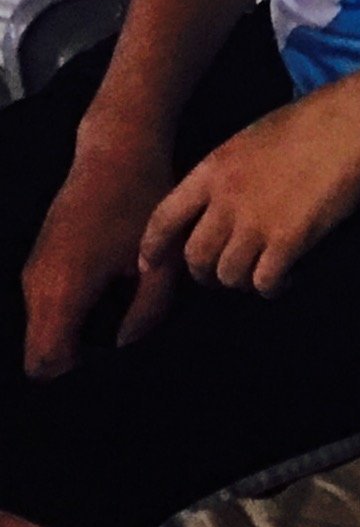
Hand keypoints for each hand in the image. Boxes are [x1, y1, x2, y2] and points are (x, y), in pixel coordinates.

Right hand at [23, 124, 175, 375]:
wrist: (114, 151)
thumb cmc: (141, 200)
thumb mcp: (160, 261)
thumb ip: (147, 312)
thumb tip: (127, 344)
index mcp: (62, 291)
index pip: (47, 363)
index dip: (79, 375)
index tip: (115, 365)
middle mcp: (36, 286)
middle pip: (39, 355)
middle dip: (76, 362)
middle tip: (122, 346)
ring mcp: (33, 272)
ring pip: (41, 333)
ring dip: (75, 338)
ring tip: (122, 320)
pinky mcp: (40, 262)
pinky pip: (47, 310)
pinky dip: (71, 317)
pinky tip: (112, 298)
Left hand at [137, 63, 359, 299]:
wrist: (354, 126)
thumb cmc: (312, 121)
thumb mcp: (253, 138)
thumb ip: (231, 173)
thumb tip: (229, 199)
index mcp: (212, 171)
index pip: (164, 219)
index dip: (153, 247)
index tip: (151, 264)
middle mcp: (225, 202)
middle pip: (195, 258)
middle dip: (205, 273)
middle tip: (225, 273)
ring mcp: (256, 224)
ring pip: (228, 275)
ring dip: (242, 281)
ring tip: (262, 273)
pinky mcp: (288, 242)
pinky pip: (265, 282)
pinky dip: (273, 287)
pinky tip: (288, 277)